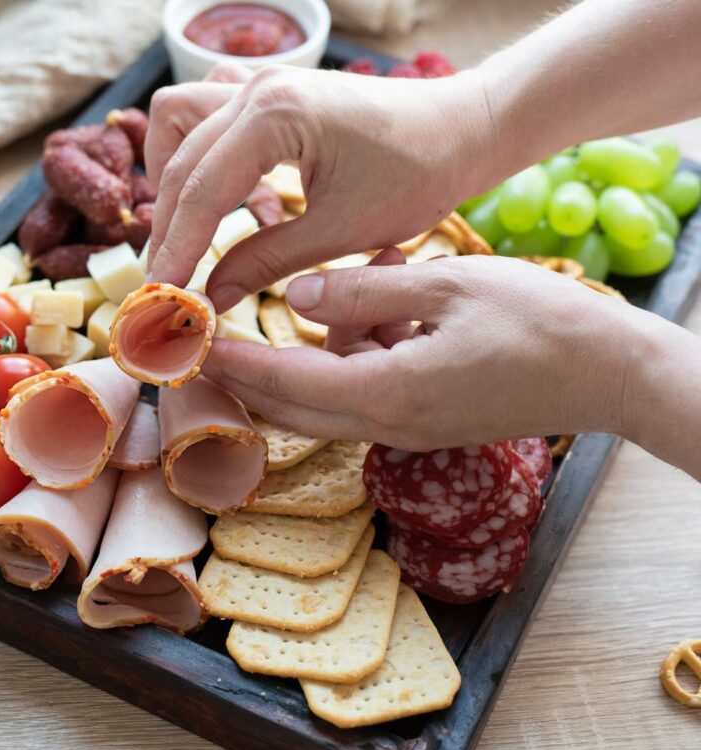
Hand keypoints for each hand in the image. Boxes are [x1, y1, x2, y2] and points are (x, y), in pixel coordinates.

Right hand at [145, 64, 494, 311]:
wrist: (463, 129)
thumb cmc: (417, 175)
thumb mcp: (340, 233)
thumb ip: (265, 262)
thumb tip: (210, 297)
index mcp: (275, 116)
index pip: (201, 190)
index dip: (175, 248)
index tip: (160, 294)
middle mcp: (258, 88)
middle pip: (178, 157)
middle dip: (170, 222)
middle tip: (171, 278)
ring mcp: (263, 81)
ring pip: (179, 119)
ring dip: (175, 173)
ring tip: (192, 228)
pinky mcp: (273, 89)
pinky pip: (208, 110)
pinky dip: (201, 151)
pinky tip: (230, 193)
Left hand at [202, 256, 653, 450]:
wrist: (609, 373)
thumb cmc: (537, 323)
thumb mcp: (446, 286)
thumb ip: (363, 291)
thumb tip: (295, 298)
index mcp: (385, 393)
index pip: (281, 382)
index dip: (228, 363)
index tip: (184, 344)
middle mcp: (385, 424)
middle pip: (288, 405)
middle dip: (243, 372)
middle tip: (199, 334)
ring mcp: (405, 428)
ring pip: (326, 391)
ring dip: (316, 345)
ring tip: (360, 277)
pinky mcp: (421, 419)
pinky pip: (363, 385)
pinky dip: (355, 348)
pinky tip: (389, 298)